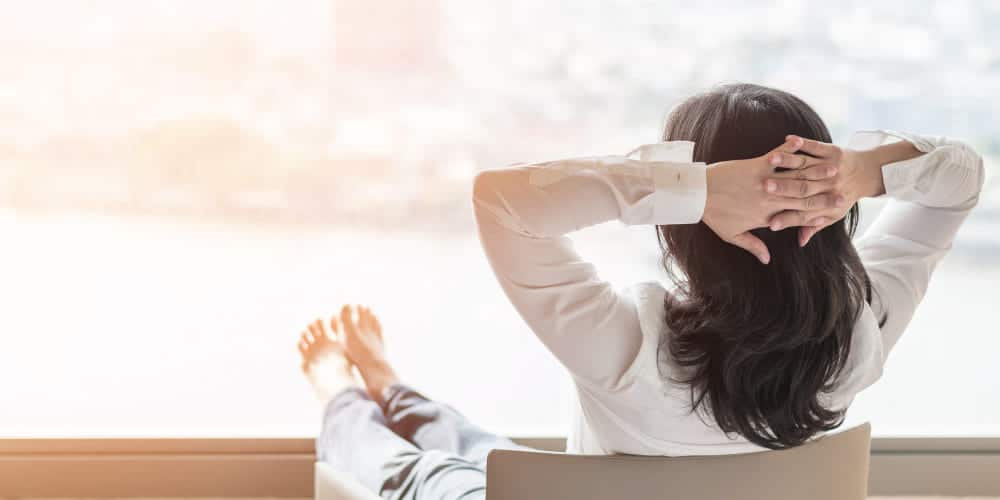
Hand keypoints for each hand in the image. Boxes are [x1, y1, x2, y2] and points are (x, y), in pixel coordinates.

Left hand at [703, 136, 844, 263]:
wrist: (695, 194)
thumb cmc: (712, 215)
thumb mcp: (731, 235)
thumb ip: (753, 246)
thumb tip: (767, 260)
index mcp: (766, 217)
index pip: (796, 218)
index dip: (817, 216)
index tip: (834, 214)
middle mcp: (769, 200)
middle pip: (802, 198)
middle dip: (824, 195)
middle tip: (844, 191)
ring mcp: (765, 182)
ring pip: (795, 178)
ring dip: (816, 171)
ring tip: (834, 167)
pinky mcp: (756, 165)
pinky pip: (778, 157)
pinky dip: (790, 150)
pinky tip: (802, 144)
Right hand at [764, 135, 885, 245]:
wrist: (869, 174)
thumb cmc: (845, 196)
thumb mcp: (832, 215)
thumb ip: (814, 226)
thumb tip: (800, 241)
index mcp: (827, 204)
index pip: (804, 214)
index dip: (788, 219)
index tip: (770, 224)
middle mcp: (829, 186)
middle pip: (803, 189)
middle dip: (783, 188)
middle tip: (764, 188)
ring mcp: (831, 167)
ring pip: (806, 166)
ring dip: (788, 162)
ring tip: (771, 160)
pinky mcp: (833, 151)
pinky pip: (816, 147)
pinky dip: (803, 143)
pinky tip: (788, 138)